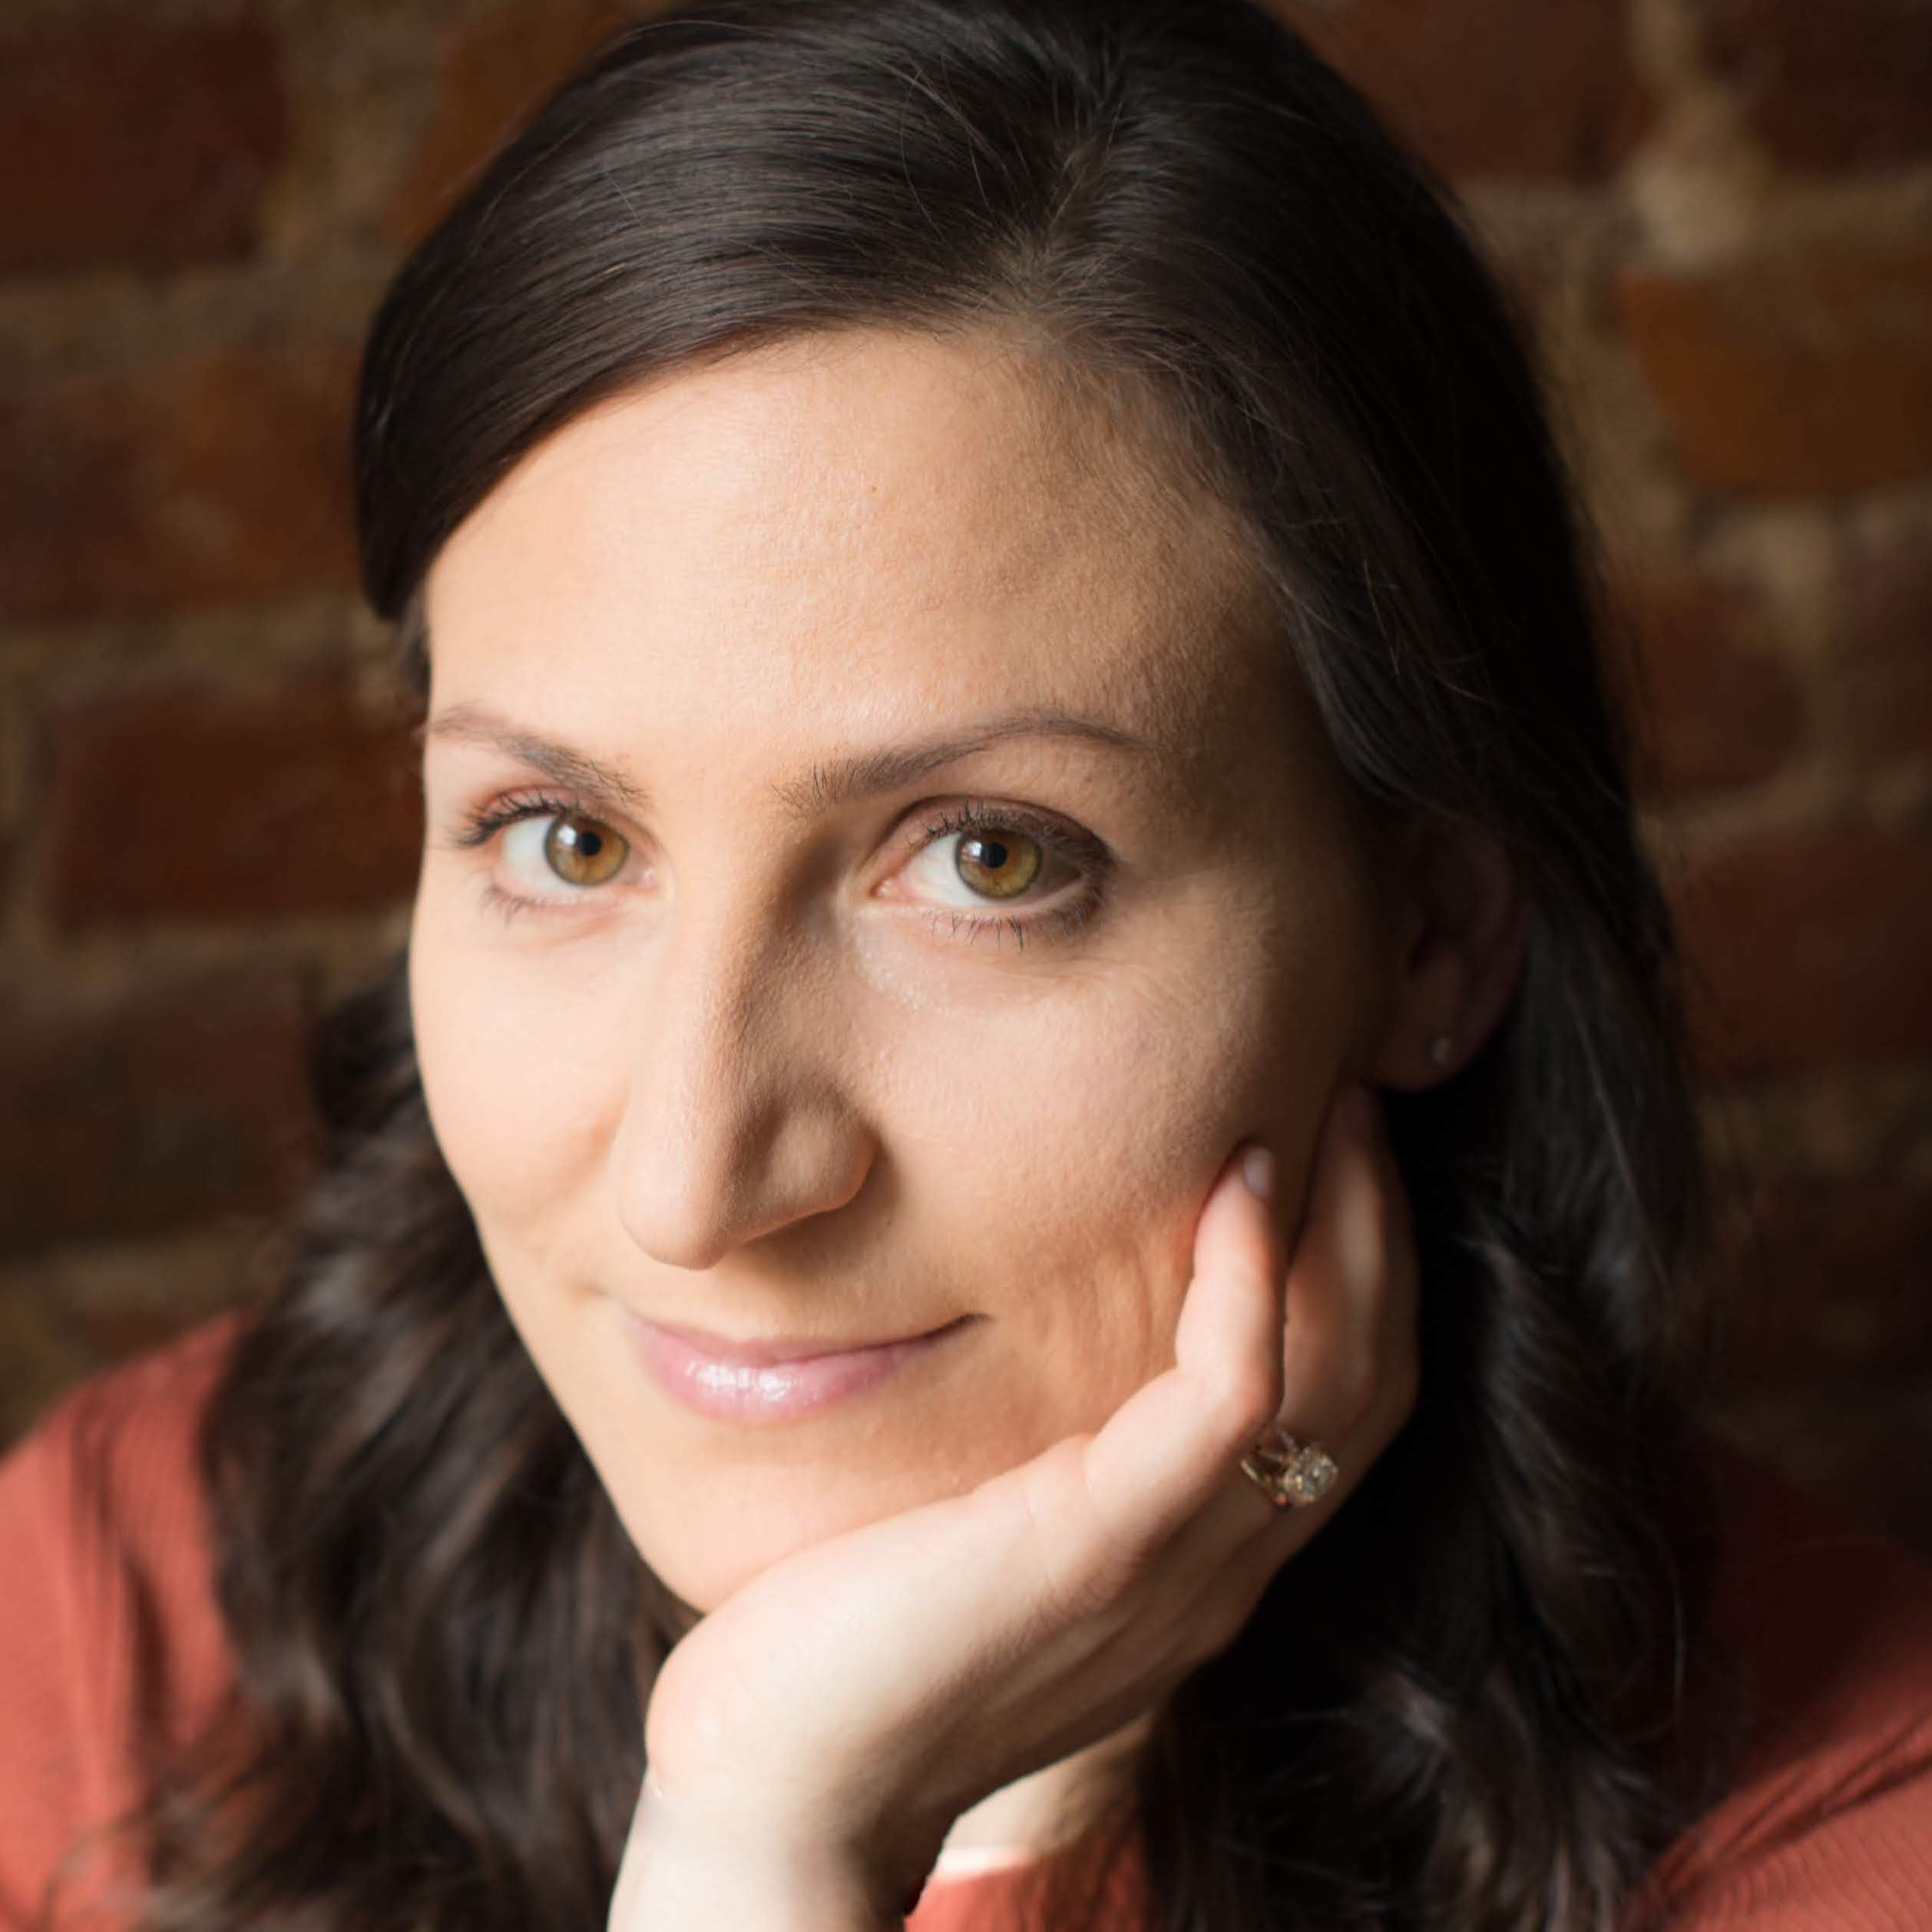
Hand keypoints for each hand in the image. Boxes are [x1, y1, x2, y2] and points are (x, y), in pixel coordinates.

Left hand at [609, 1081, 1420, 1926]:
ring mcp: (1175, 1567)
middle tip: (1351, 1091)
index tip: (1325, 1142)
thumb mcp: (982, 1528)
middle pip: (1371, 1376)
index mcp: (1195, 1559)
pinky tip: (1232, 1183)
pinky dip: (1247, 1282)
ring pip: (1336, 1378)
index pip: (1344, 1402)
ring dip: (1342, 1228)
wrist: (779, 1791)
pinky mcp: (1102, 1548)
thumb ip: (1045, 1456)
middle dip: (1378, 1225)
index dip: (1360, 1267)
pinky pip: (1228, 1398)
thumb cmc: (851, 1640)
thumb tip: (1017, 1323)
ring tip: (1317, 1105)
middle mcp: (1219, 1568)